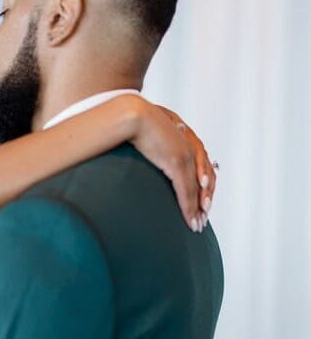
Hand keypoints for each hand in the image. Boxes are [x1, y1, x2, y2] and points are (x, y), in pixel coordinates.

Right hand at [128, 96, 216, 231]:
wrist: (131, 113)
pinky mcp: (177, 163)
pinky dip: (189, 208)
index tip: (200, 205)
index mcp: (184, 140)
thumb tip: (146, 152)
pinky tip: (189, 221)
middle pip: (206, 180)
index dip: (203, 188)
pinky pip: (186, 191)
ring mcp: (185, 156)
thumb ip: (153, 146)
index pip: (202, 167)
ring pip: (197, 189)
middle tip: (202, 220)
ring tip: (197, 225)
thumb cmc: (133, 122)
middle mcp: (189, 148)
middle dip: (204, 202)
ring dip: (198, 210)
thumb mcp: (148, 135)